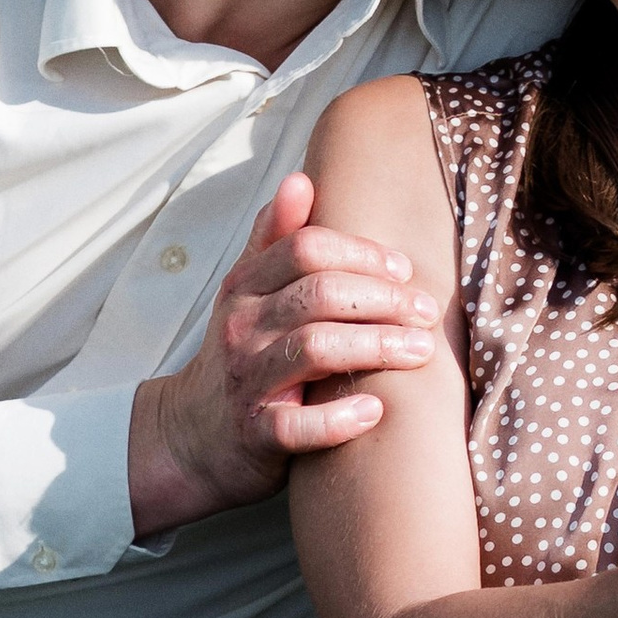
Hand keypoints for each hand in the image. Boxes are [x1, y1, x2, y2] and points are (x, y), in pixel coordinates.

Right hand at [126, 174, 442, 536]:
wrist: (191, 437)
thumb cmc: (239, 358)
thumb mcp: (246, 294)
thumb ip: (273, 240)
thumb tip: (300, 179)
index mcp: (245, 287)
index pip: (307, 249)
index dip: (362, 254)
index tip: (404, 271)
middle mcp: (242, 327)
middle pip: (320, 294)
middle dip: (383, 299)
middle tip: (427, 312)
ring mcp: (247, 381)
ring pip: (314, 349)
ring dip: (377, 347)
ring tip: (421, 352)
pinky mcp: (255, 435)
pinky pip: (297, 425)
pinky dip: (339, 418)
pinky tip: (376, 410)